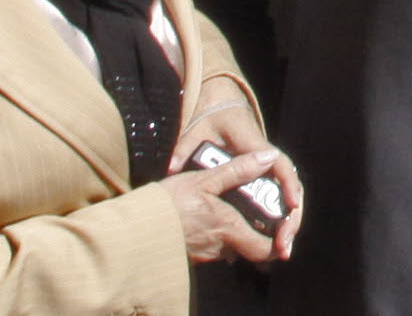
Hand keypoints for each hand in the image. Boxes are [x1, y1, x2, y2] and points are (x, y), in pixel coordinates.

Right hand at [166, 150, 285, 263]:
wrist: (130, 229)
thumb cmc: (167, 204)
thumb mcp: (203, 179)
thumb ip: (238, 170)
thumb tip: (269, 156)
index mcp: (229, 229)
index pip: (265, 249)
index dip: (278, 240)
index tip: (281, 225)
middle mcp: (219, 248)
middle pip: (249, 248)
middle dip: (256, 232)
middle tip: (257, 210)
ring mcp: (203, 255)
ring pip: (230, 246)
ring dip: (234, 231)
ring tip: (231, 207)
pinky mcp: (189, 255)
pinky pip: (211, 247)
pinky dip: (216, 234)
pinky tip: (208, 216)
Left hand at [173, 86, 303, 260]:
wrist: (222, 107)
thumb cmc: (212, 120)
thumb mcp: (197, 130)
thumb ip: (185, 148)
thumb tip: (172, 166)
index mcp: (255, 146)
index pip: (279, 165)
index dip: (288, 184)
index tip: (291, 205)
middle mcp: (267, 160)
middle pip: (290, 190)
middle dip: (291, 219)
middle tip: (284, 246)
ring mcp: (266, 171)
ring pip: (286, 200)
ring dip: (286, 226)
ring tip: (280, 252)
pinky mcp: (261, 180)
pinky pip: (275, 203)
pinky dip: (276, 224)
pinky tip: (269, 248)